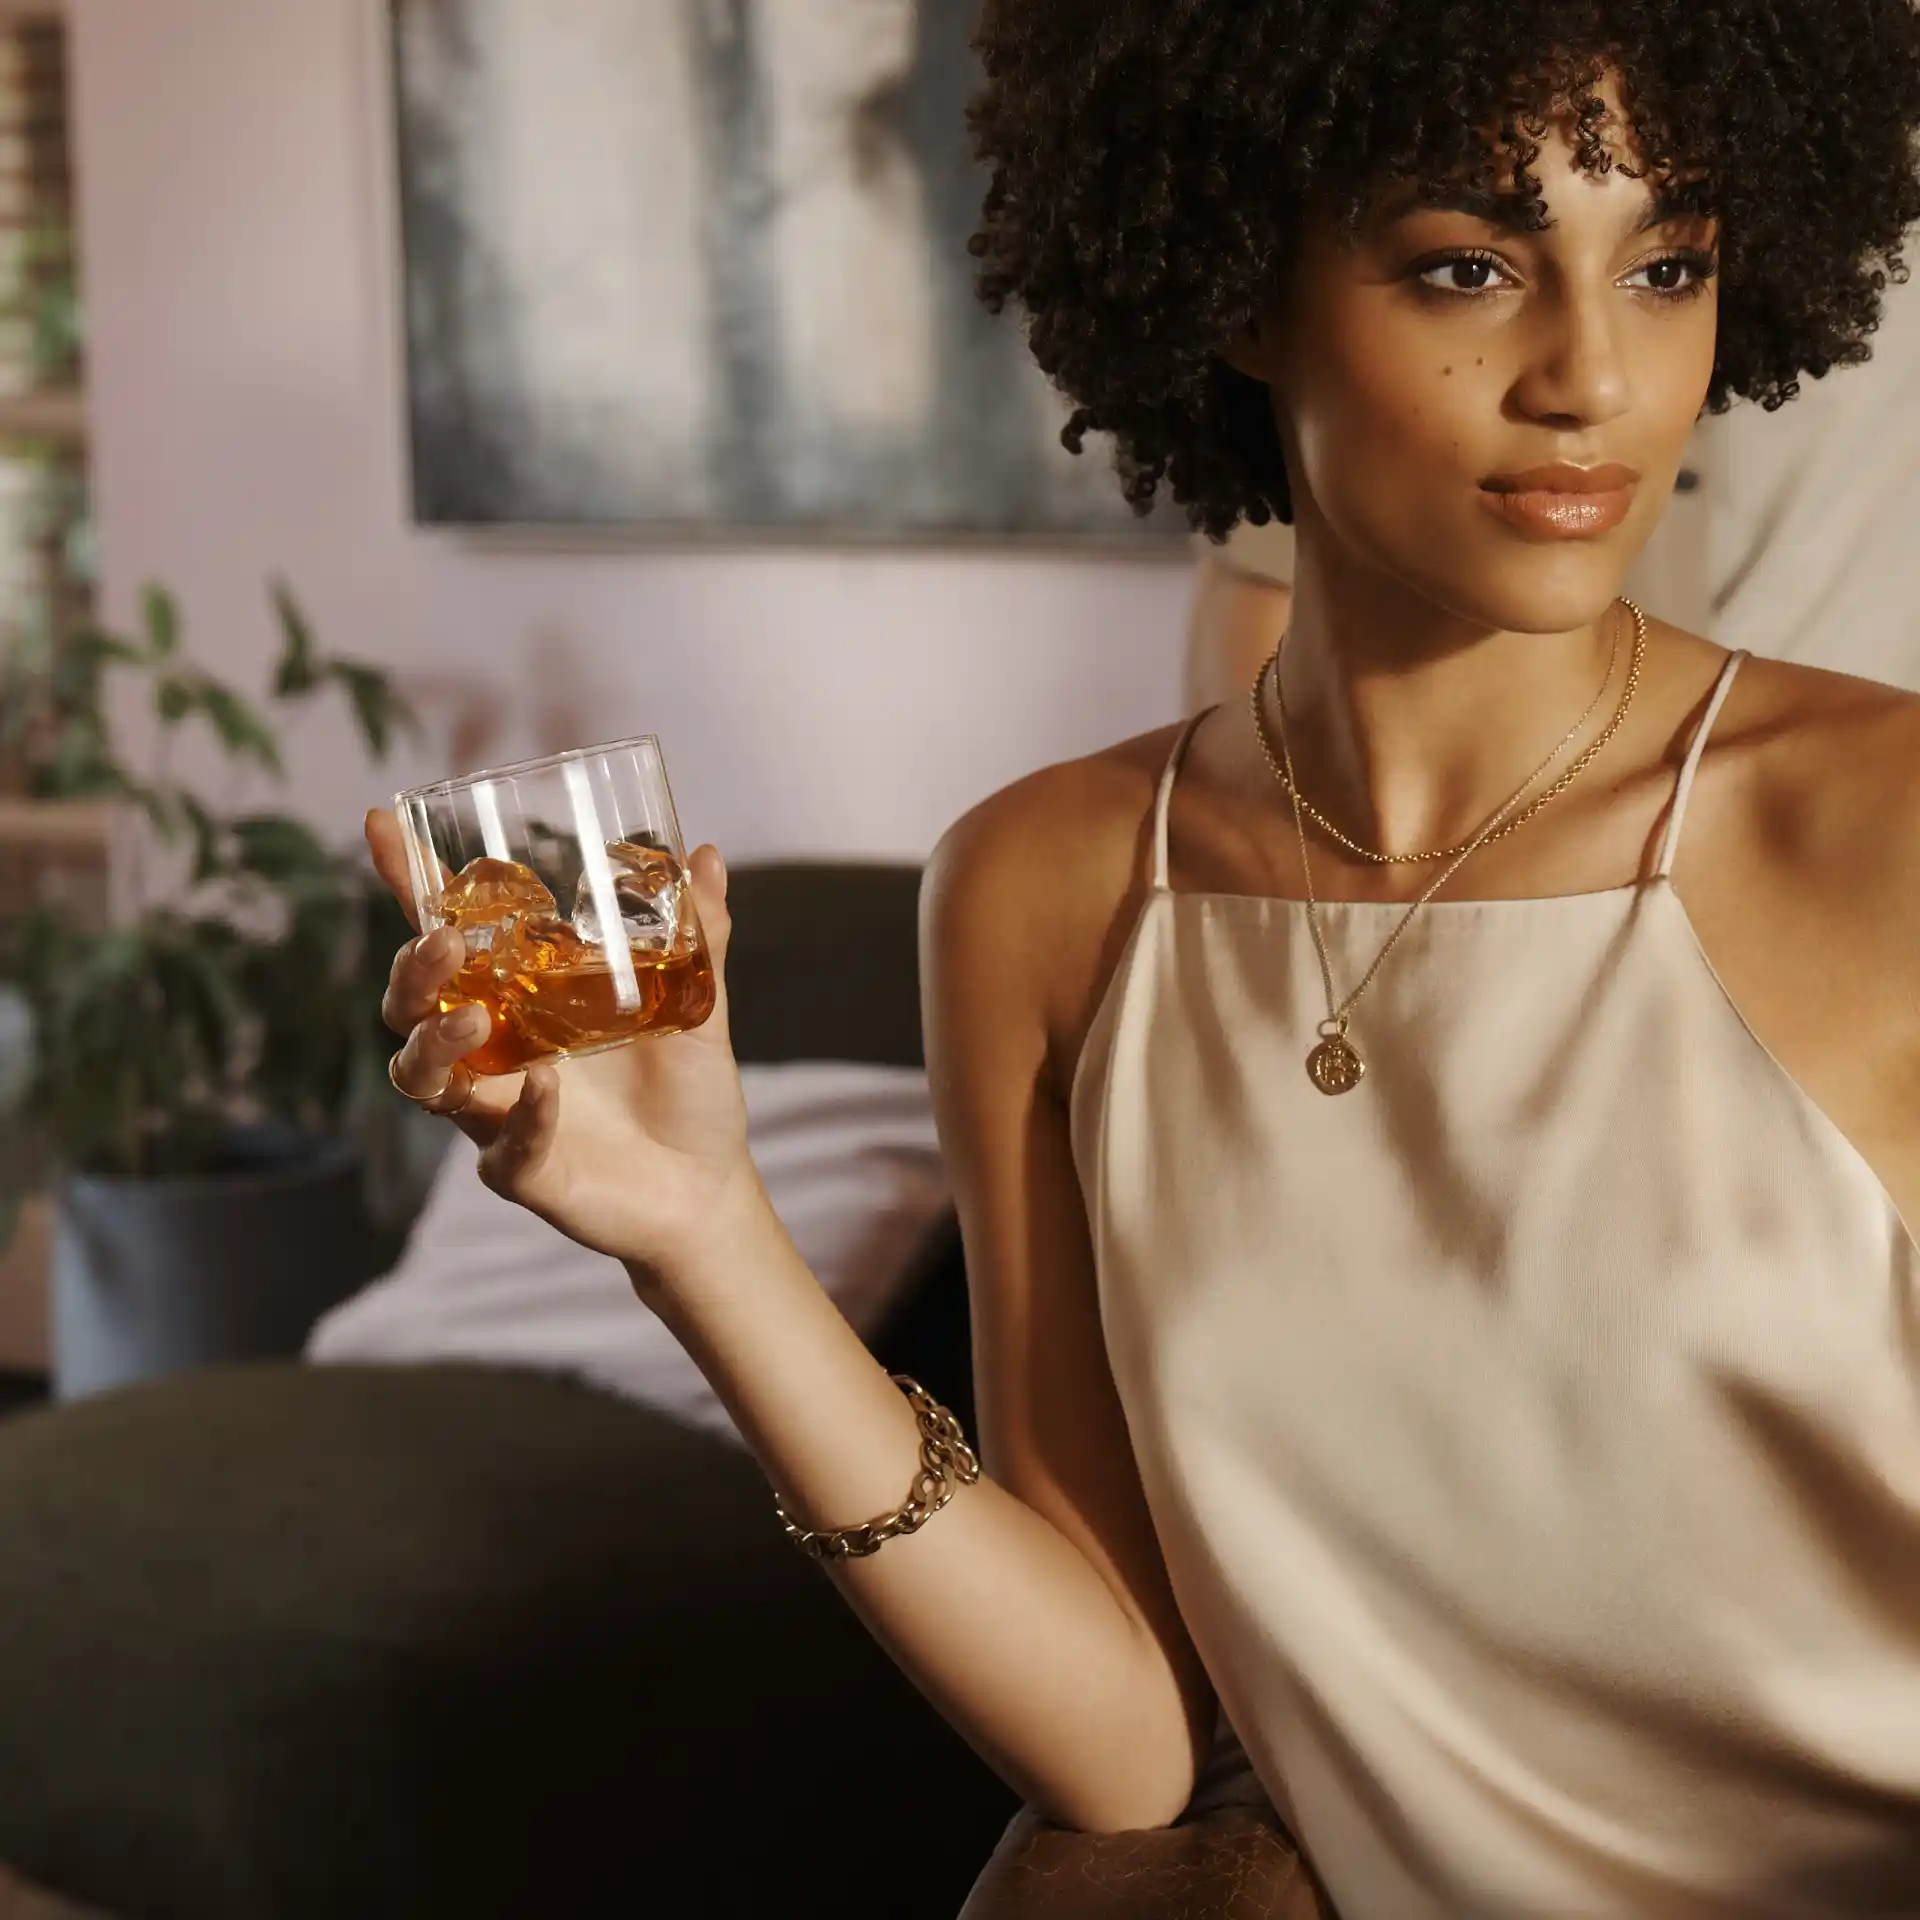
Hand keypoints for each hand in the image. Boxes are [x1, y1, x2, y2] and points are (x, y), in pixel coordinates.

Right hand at [366, 808, 762, 1283]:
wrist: (708, 1186)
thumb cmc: (688, 1090)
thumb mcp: (701, 1004)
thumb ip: (700, 937)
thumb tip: (704, 855)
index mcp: (520, 996)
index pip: (448, 933)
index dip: (407, 883)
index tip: (383, 824)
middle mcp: (493, 1049)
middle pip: (408, 1003)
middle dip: (411, 970)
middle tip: (446, 946)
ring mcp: (496, 1111)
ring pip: (420, 1075)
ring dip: (435, 1041)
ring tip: (474, 1023)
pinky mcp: (520, 1170)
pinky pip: (500, 1148)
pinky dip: (519, 1119)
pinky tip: (547, 1091)